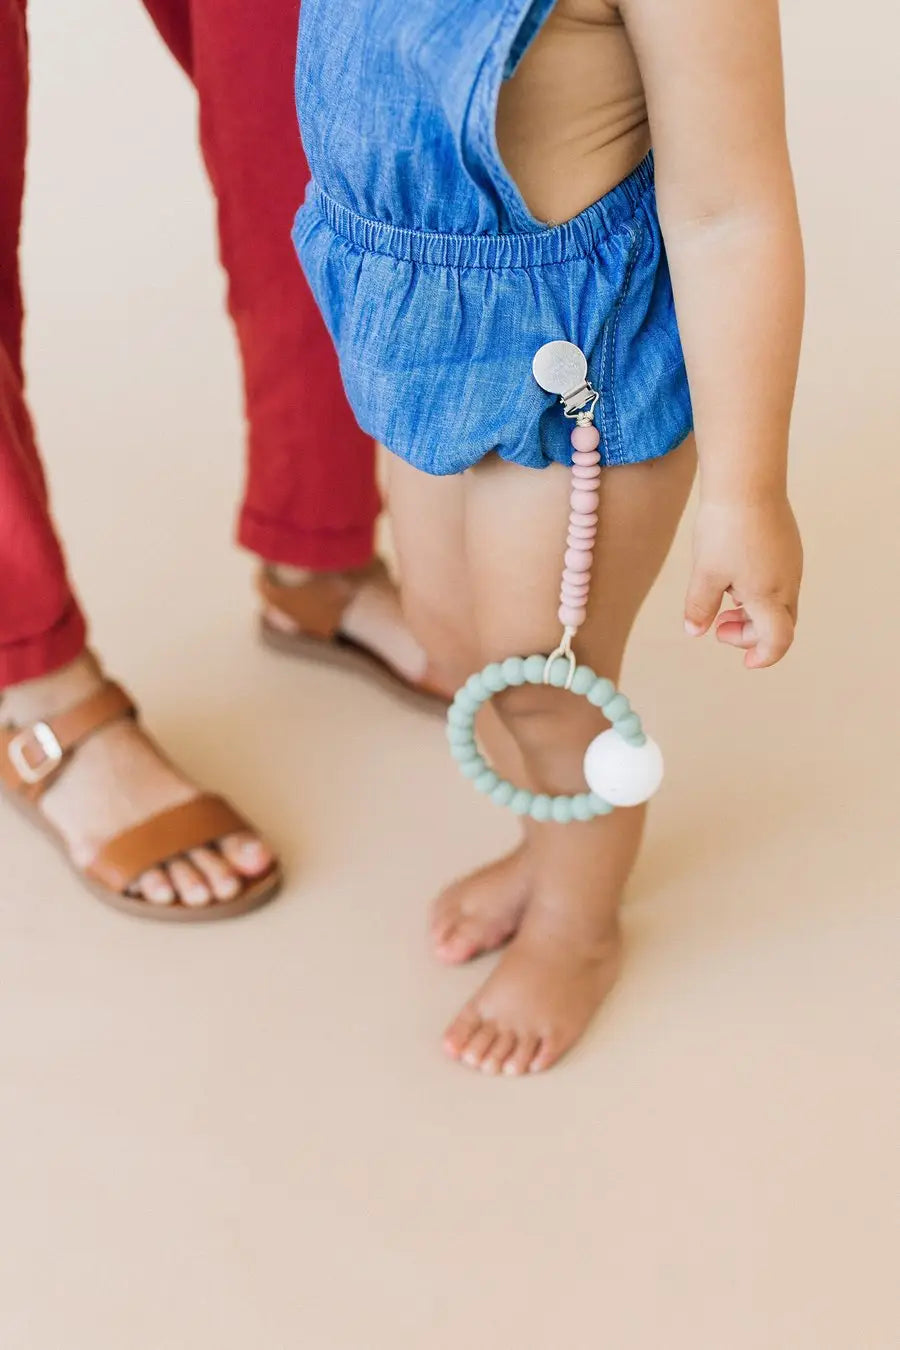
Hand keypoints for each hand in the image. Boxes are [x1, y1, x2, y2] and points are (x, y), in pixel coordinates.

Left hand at [684, 496, 801, 667]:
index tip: (745, 662)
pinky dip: (757, 591)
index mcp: (769, 596)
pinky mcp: (787, 546)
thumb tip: (695, 631)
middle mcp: (788, 582)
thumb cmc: (725, 529)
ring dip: (752, 612)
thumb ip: (700, 607)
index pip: (779, 641)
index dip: (763, 657)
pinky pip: (778, 580)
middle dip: (750, 634)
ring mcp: (791, 563)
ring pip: (778, 602)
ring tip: (722, 597)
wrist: (747, 479)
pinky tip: (732, 574)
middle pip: (779, 625)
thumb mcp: (705, 573)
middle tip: (719, 626)